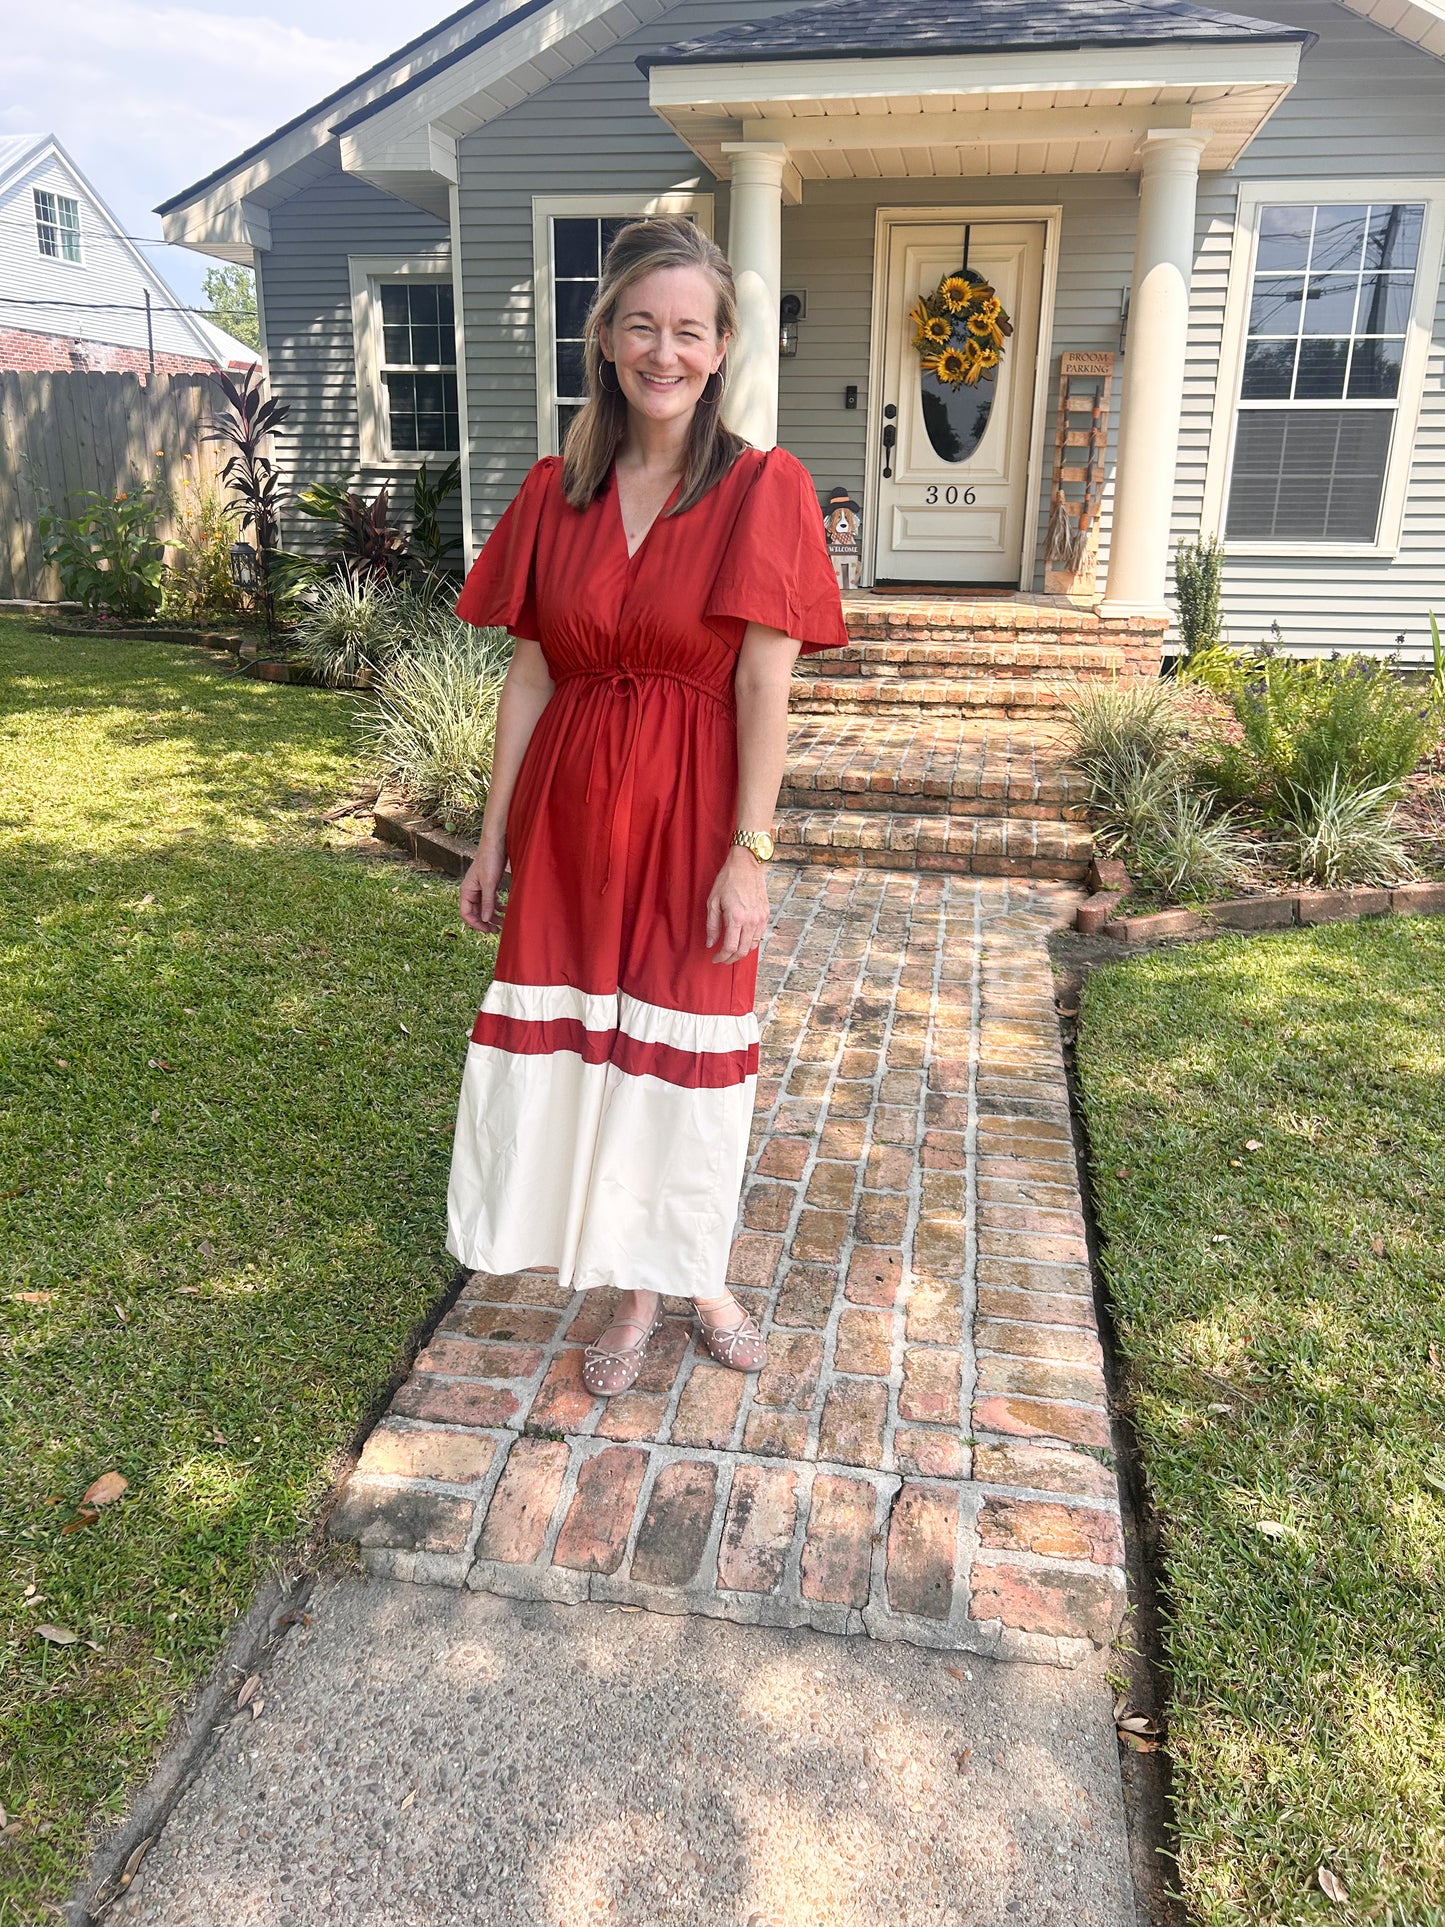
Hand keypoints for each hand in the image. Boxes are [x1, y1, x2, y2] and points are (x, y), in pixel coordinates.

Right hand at [460, 837, 506, 932]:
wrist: (496, 843)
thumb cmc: (490, 860)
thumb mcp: (489, 884)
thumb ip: (487, 903)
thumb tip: (485, 920)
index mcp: (466, 891)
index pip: (466, 914)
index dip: (476, 924)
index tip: (488, 930)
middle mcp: (471, 890)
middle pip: (475, 912)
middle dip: (485, 922)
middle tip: (497, 931)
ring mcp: (479, 887)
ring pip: (484, 907)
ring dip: (492, 916)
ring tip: (504, 923)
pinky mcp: (488, 883)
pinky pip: (490, 900)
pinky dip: (497, 907)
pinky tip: (505, 911)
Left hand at [706, 847, 769, 964]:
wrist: (747, 865)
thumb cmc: (727, 880)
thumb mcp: (713, 902)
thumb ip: (712, 925)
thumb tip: (711, 943)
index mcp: (736, 918)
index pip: (730, 947)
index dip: (722, 957)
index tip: (715, 959)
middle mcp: (751, 920)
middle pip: (743, 950)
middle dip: (731, 958)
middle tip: (722, 959)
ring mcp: (760, 918)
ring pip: (752, 945)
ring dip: (741, 952)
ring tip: (731, 951)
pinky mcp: (766, 914)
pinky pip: (759, 935)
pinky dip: (750, 942)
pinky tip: (742, 940)